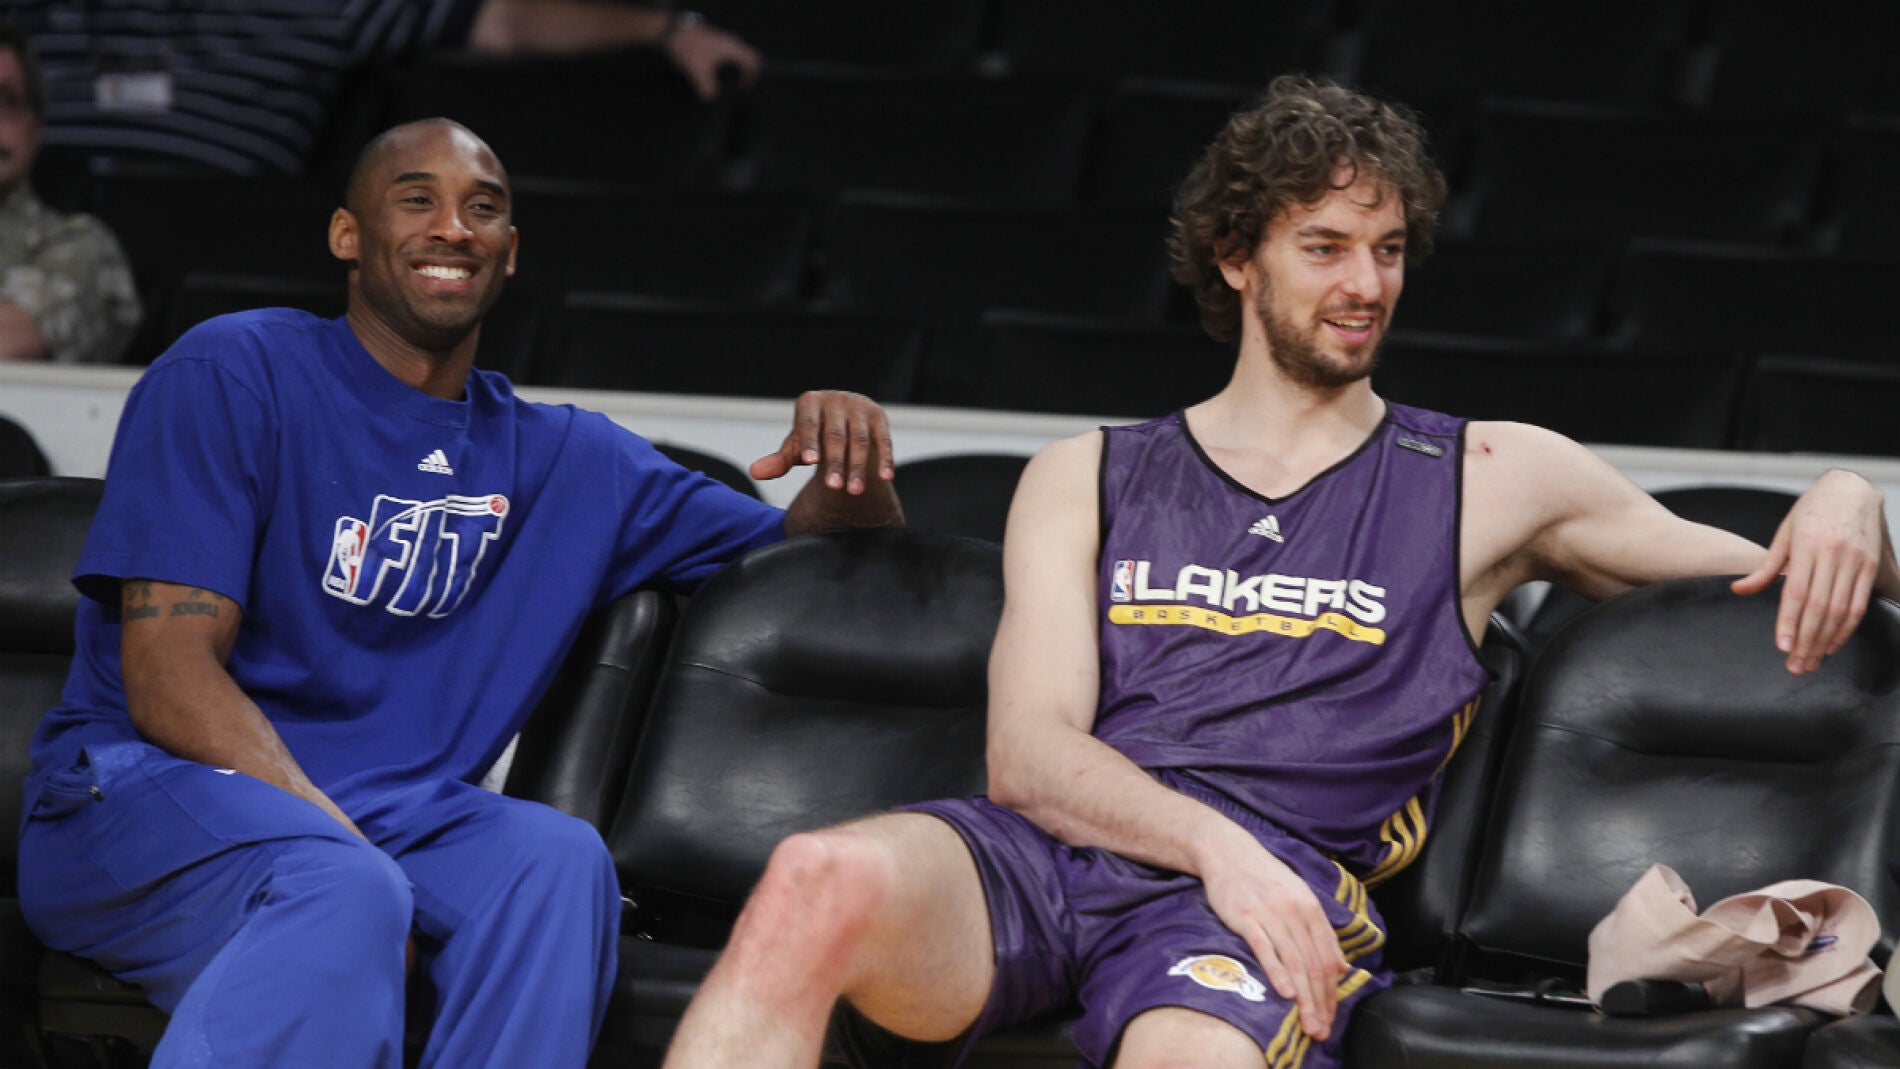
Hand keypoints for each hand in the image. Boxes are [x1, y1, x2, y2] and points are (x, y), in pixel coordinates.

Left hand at [662, 21, 759, 99]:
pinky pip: (724, 55)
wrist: (670, 31)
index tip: (744, 90)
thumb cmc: (688, 47)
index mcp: (732, 47)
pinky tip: (713, 76)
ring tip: (725, 85)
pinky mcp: (711, 42)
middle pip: (745, 59)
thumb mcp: (698, 70)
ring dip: (732, 70)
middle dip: (743, 75)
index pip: (753, 61)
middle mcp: (730, 42)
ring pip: (734, 57)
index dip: (752, 77)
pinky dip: (722, 66)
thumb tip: (711, 99)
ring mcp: (720, 40)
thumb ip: (707, 87)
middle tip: (736, 89)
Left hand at [751, 390, 894, 495]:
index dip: (810, 441)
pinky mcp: (879, 416)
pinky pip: (884, 440)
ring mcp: (859, 406)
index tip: (810, 461)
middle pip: (836, 435)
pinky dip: (885, 459)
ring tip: (854, 491)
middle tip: (834, 487)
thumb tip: (755, 472)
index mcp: (810, 402)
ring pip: (860, 440)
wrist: (844, 421)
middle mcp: (835, 400)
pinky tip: (886, 478)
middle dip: (836, 462)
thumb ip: (780, 460)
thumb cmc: (814, 437)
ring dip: (858, 466)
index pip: (808, 423)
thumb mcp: (796, 447)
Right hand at [1200, 840, 1348, 1040]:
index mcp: (1312, 909)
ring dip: (1303, 997)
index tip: (1330, 1018)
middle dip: (1319, 1002)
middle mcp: (1295, 913)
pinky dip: (1277, 972)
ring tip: (1307, 1022)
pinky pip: (1265, 949)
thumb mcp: (1300, 899)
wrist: (1229, 853)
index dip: (1331, 993)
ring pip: (1294, 962)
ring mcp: (1271, 915)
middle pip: (1313, 965)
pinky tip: (1284, 992)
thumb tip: (1341, 966)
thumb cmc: (1265, 879)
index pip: (1327, 959)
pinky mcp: (1246, 918)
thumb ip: (1321, 932)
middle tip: (1320, 1030)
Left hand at [1732, 470, 1887, 673]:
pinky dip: (1846, 628)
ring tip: (1811, 661)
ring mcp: (1855, 561)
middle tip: (1795, 666)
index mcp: (1807, 545)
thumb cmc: (1810, 511)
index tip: (1782, 647)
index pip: (1796, 592)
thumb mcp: (1783, 533)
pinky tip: (1832, 644)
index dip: (1789, 622)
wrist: (1851, 489)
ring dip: (1825, 640)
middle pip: (1819, 607)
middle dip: (1806, 640)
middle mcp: (1833, 555)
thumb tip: (1738, 590)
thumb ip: (1765, 566)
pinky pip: (1859, 603)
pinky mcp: (1870, 566)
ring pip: (1840, 610)